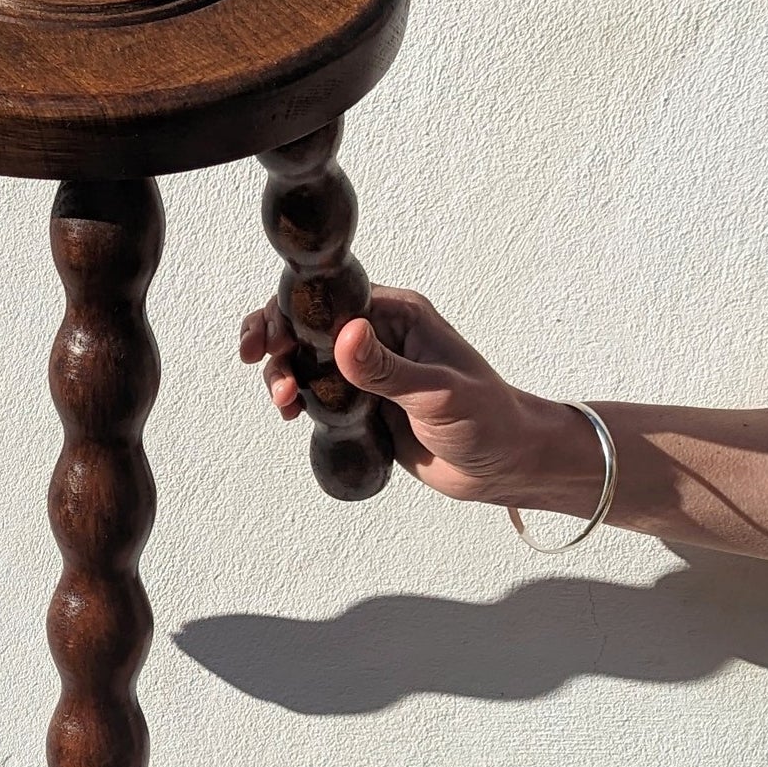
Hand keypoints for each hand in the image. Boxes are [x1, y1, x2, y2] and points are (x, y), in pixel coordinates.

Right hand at [239, 286, 601, 512]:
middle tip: (262, 367)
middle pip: (308, 324)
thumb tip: (344, 335)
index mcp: (398, 315)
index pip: (331, 298)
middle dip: (277, 341)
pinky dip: (296, 397)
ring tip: (282, 403)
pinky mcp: (364, 403)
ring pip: (306, 359)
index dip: (290, 312)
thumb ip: (386, 369)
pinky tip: (292, 413)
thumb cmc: (488, 421)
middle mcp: (379, 335)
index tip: (267, 339)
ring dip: (283, 374)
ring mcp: (369, 370)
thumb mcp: (437, 394)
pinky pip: (317, 391)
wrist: (505, 468)